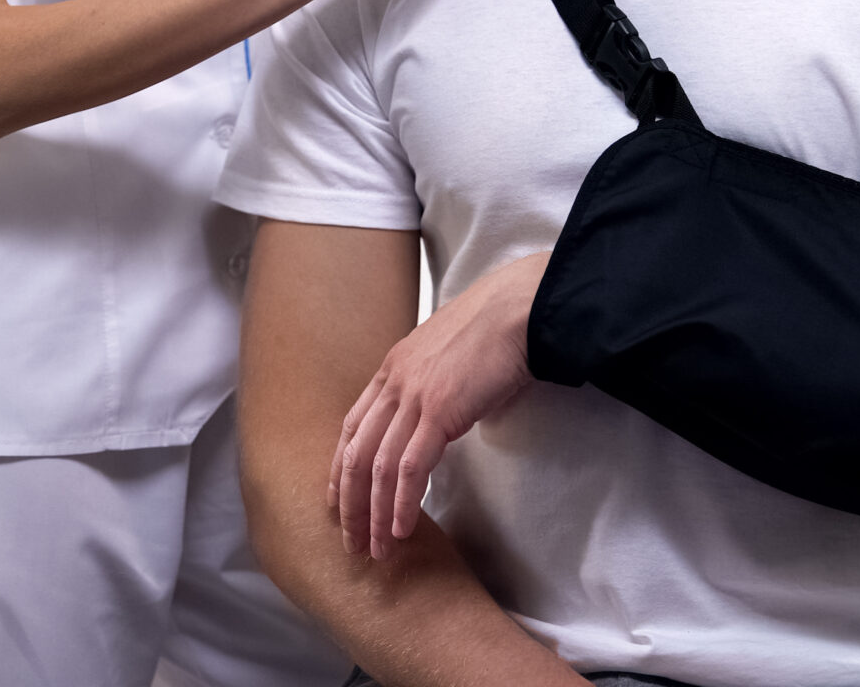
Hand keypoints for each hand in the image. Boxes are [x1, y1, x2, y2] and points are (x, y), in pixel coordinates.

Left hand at [329, 252, 551, 559]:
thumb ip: (437, 389)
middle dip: (350, 504)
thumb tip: (446, 421)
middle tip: (351, 542)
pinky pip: (410, 467)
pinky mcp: (439, 410)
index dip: (341, 469)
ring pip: (377, 467)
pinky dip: (401, 503)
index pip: (352, 428)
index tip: (339, 502)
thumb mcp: (450, 359)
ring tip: (379, 551)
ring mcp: (414, 396)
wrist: (520, 308)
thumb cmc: (498, 331)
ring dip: (374, 515)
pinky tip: (401, 529)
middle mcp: (393, 382)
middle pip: (355, 454)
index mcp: (392, 369)